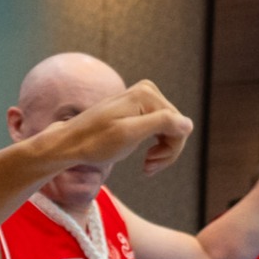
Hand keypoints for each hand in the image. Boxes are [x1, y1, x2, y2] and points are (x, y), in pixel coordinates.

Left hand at [41, 79, 194, 178]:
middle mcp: (148, 90)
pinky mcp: (139, 107)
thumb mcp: (129, 134)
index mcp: (147, 94)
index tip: (148, 165)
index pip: (180, 126)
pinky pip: (160, 126)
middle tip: (148, 168)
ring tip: (147, 165)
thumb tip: (188, 124)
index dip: (170, 150)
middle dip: (166, 151)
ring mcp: (143, 97)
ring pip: (170, 128)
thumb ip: (160, 124)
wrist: (71, 143)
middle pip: (176, 126)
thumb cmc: (95, 142)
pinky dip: (156, 144)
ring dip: (162, 150)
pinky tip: (146, 157)